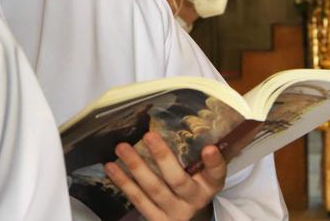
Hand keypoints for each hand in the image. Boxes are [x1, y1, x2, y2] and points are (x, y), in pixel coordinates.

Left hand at [104, 131, 226, 220]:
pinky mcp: (157, 220)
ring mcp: (175, 212)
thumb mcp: (200, 171)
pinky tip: (112, 167)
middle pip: (178, 180)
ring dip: (136, 167)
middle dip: (162, 157)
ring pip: (154, 189)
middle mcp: (194, 200)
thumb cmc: (192, 183)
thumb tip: (175, 118)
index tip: (209, 148)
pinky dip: (124, 183)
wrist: (186, 215)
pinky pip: (139, 200)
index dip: (214, 162)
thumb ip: (194, 150)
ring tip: (122, 147)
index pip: (217, 173)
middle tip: (148, 135)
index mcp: (210, 184)